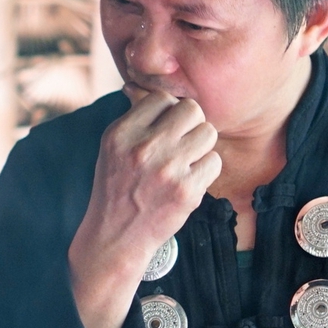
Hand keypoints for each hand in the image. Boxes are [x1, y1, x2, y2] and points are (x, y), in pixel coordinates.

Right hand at [67, 89, 221, 327]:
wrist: (115, 238)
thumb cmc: (117, 189)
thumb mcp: (112, 149)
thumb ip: (134, 120)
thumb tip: (148, 89)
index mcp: (121, 134)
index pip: (162, 99)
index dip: (169, 111)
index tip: (166, 127)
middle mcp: (143, 148)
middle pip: (191, 110)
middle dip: (191, 124)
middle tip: (182, 142)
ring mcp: (167, 170)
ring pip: (208, 133)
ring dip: (201, 146)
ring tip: (186, 161)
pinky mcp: (186, 192)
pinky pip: (215, 161)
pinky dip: (206, 169)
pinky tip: (190, 179)